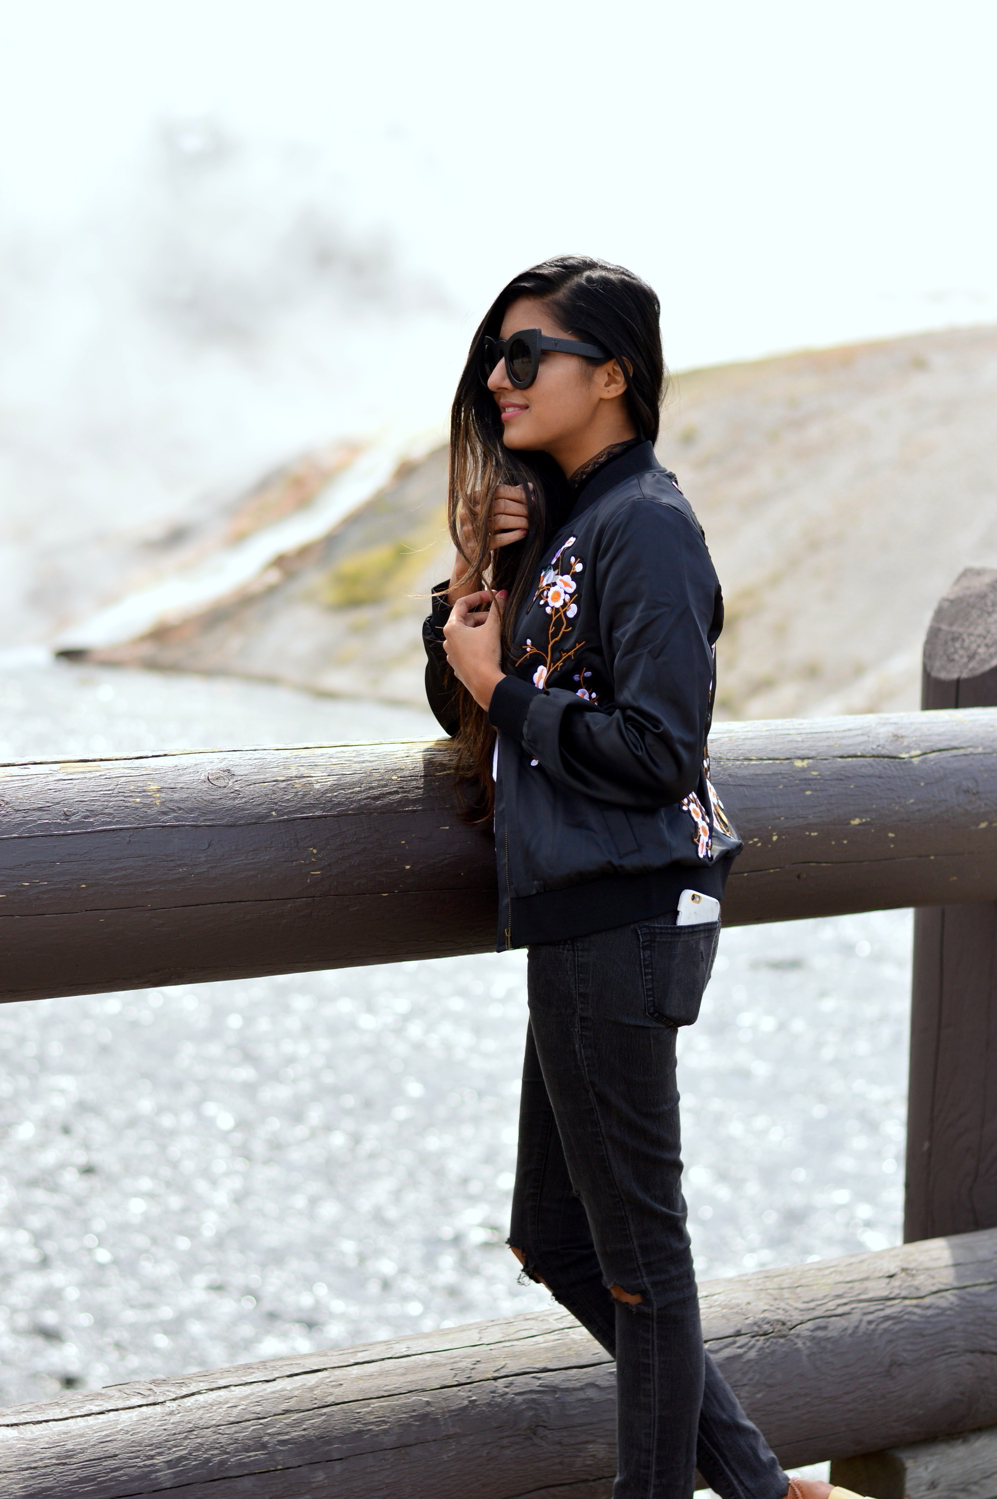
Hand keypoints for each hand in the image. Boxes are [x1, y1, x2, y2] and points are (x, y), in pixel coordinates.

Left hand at [442, 588, 506, 710]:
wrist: (484, 684)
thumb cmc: (485, 654)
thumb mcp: (493, 628)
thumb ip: (498, 608)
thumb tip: (504, 593)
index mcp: (451, 628)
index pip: (463, 604)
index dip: (479, 597)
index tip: (493, 596)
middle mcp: (447, 640)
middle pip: (466, 620)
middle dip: (483, 617)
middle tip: (499, 618)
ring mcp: (451, 655)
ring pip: (467, 636)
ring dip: (481, 631)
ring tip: (495, 633)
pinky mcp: (458, 666)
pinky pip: (467, 650)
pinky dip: (478, 644)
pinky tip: (490, 648)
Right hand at [447, 484, 529, 604]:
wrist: (470, 556)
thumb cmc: (485, 530)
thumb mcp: (495, 512)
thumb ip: (510, 498)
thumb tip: (530, 486)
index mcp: (473, 499)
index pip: (498, 490)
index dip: (517, 494)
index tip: (532, 500)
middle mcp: (469, 512)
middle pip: (500, 505)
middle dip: (521, 509)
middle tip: (534, 513)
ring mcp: (472, 529)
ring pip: (500, 520)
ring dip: (519, 521)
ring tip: (530, 524)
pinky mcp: (477, 547)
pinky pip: (498, 539)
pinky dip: (513, 536)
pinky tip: (524, 533)